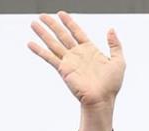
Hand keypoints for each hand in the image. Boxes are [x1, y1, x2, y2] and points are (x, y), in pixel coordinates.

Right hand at [28, 11, 125, 130]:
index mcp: (90, 50)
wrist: (102, 99)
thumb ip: (115, 44)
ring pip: (53, 43)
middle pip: (62, 35)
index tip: (61, 13)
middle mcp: (77, 54)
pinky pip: (49, 57)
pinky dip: (39, 50)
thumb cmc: (111, 85)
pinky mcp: (63, 69)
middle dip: (52, 25)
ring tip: (33, 23)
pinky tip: (30, 43)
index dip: (69, 22)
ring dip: (43, 33)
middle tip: (42, 15)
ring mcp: (69, 61)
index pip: (77, 32)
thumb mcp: (118, 61)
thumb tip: (111, 29)